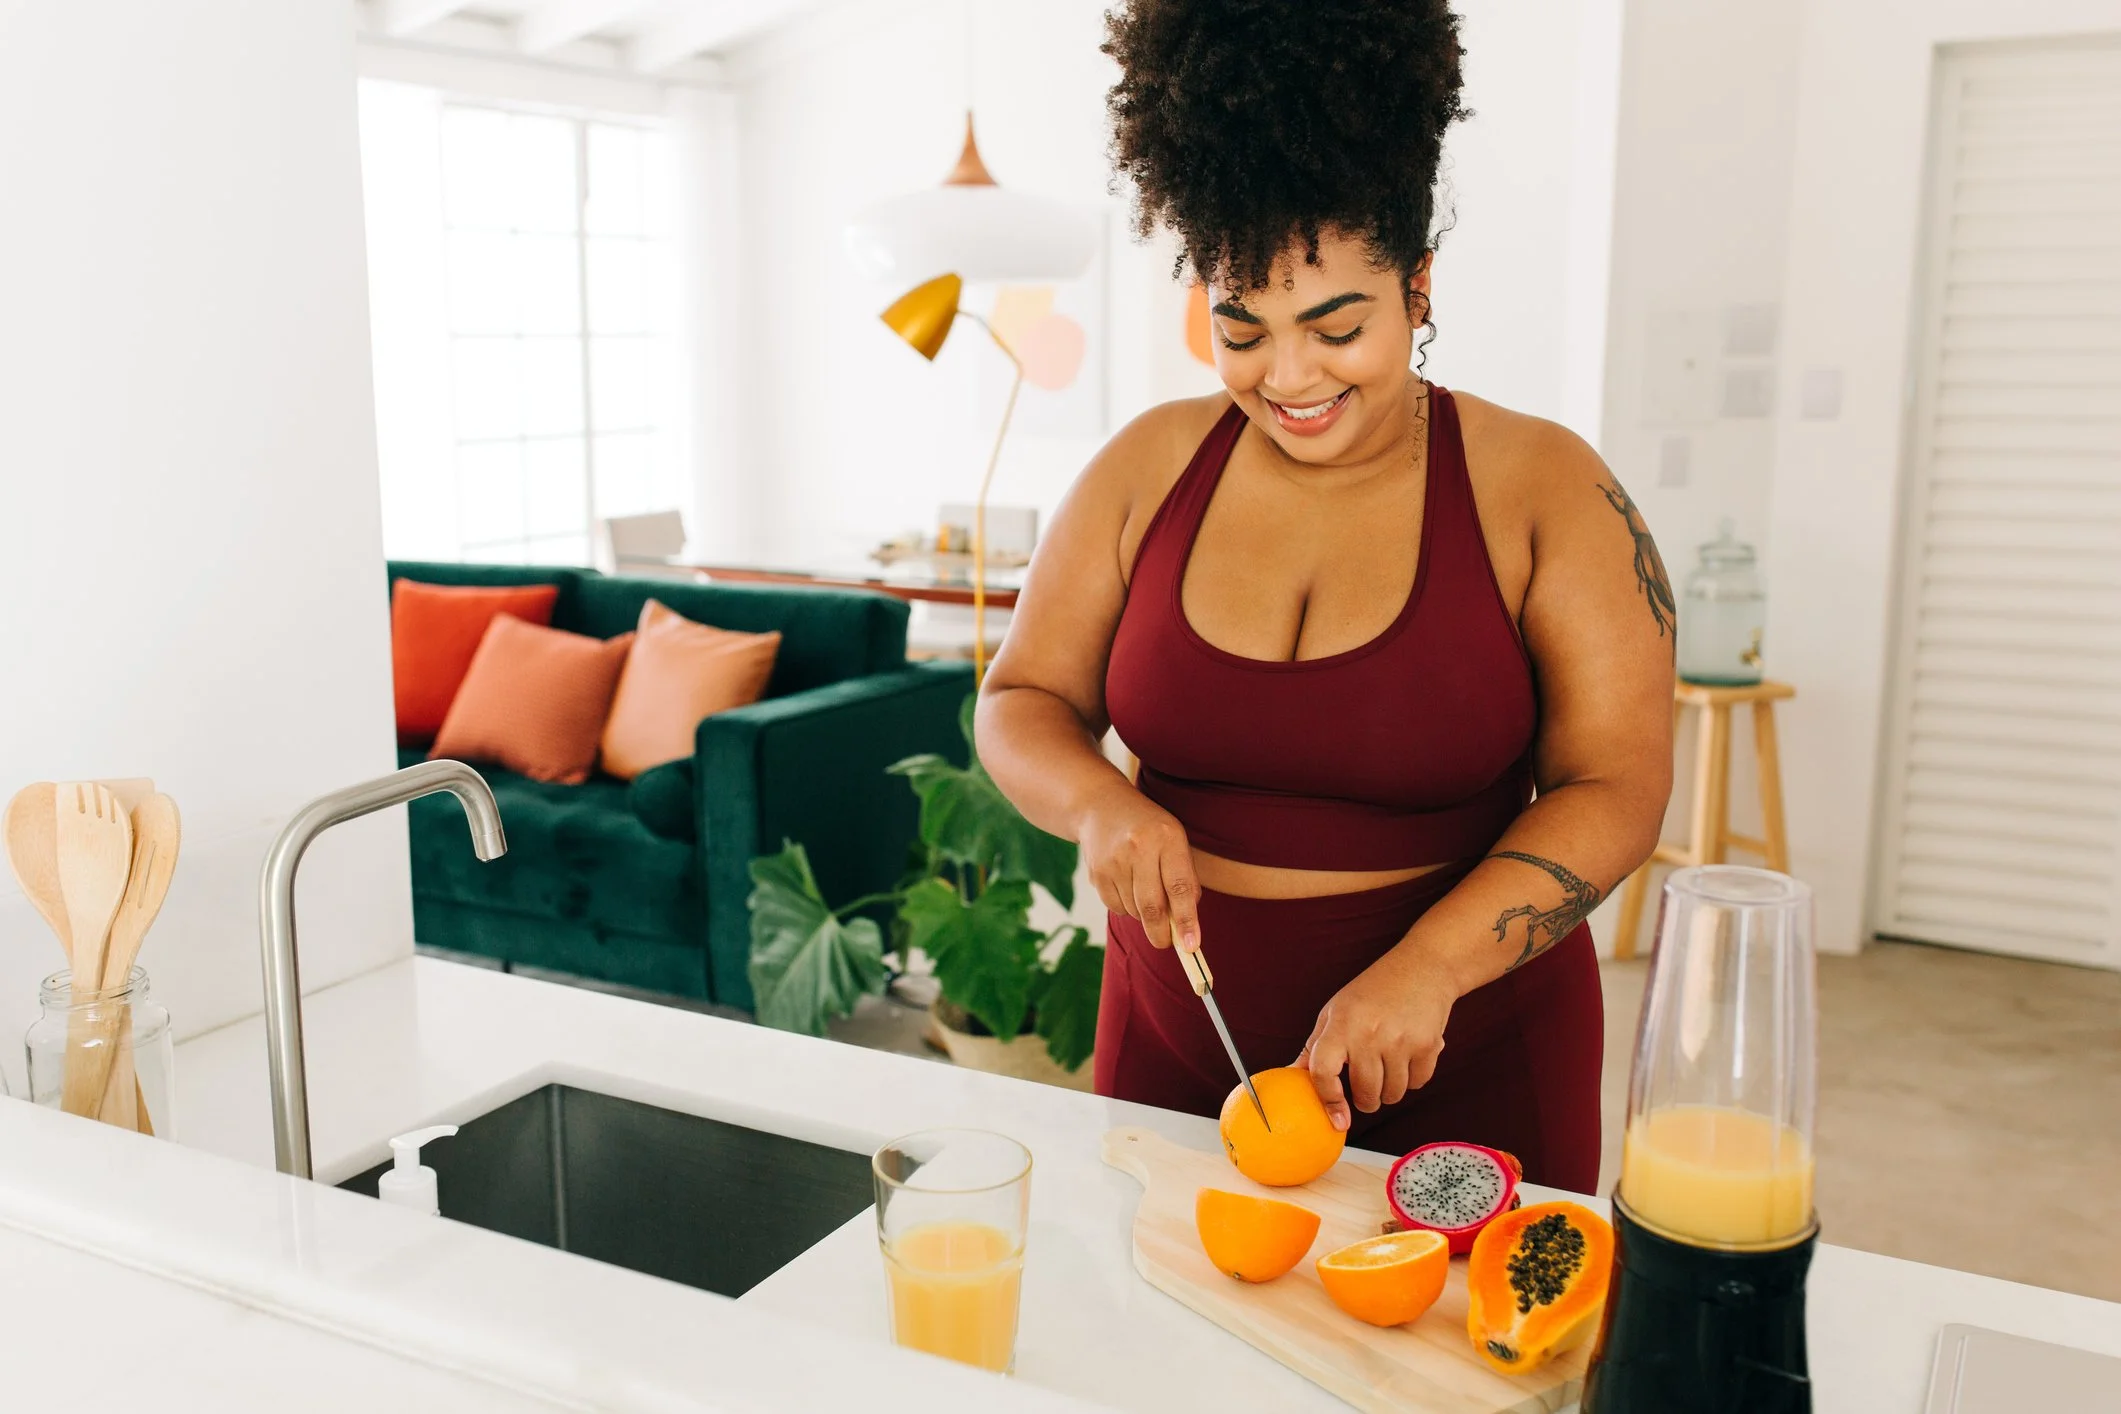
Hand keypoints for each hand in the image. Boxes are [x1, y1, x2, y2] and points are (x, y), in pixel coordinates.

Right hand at [1078, 788, 1201, 951]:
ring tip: (1144, 891)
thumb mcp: (1175, 841)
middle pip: (1152, 906)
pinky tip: (1126, 885)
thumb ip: (1185, 879)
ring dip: (1144, 915)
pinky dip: (1126, 908)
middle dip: (1161, 933)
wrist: (1100, 805)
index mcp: (1167, 837)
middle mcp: (1139, 848)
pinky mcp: (1096, 872)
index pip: (1179, 887)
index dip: (1186, 920)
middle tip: (1166, 943)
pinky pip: (1115, 907)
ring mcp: (1114, 861)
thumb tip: (1186, 925)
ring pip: (1134, 910)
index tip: (1191, 945)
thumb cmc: (1148, 828)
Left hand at [1297, 948, 1457, 1131]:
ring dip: (1389, 1091)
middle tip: (1366, 1087)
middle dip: (1365, 1100)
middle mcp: (1369, 1033)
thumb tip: (1293, 1075)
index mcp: (1340, 1024)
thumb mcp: (1336, 1010)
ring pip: (1393, 1095)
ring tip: (1388, 1068)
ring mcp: (1400, 1040)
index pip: (1323, 1071)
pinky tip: (1408, 1057)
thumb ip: (1315, 1047)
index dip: (1328, 1099)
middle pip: (1365, 1093)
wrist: (1422, 967)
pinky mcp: (1428, 1045)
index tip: (1337, 1118)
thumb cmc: (1374, 990)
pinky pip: (1418, 1084)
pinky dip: (1413, 1079)